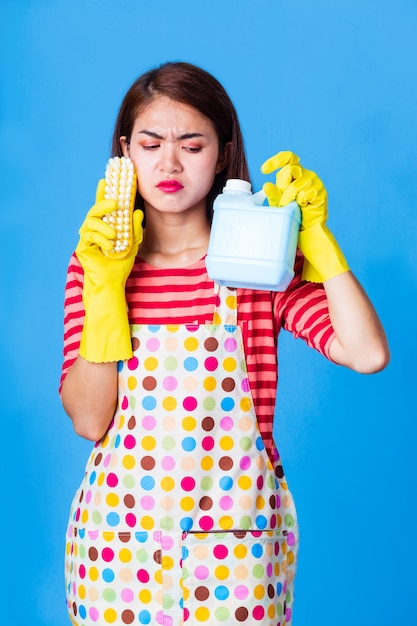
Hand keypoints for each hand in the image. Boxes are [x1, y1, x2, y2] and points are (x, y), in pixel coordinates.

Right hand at [76, 179, 142, 285]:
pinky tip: (109, 247)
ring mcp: (87, 237)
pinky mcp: (82, 246)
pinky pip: (88, 236)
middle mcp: (95, 229)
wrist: (112, 282)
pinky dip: (100, 239)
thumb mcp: (133, 245)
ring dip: (104, 226)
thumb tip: (138, 213)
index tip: (107, 179)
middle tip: (115, 203)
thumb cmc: (120, 264)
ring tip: (115, 234)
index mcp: (106, 226)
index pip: (105, 207)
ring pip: (90, 222)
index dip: (104, 192)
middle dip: (103, 203)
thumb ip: (135, 229)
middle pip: (95, 210)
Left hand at [261, 150, 348, 281]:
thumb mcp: (279, 205)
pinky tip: (302, 208)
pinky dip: (299, 201)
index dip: (275, 161)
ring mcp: (316, 184)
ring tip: (289, 207)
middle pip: (290, 169)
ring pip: (296, 184)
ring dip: (288, 197)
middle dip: (281, 185)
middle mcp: (308, 175)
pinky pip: (305, 193)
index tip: (263, 170)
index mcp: (298, 174)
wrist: (308, 234)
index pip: (288, 158)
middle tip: (281, 200)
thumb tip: (266, 185)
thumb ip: (274, 195)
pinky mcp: (321, 193)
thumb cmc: (294, 218)